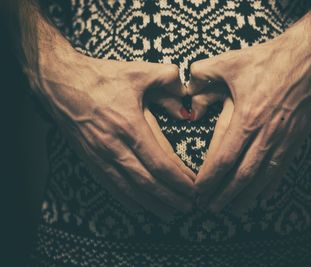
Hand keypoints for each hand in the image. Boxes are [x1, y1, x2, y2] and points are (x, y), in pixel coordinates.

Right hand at [30, 46, 195, 221]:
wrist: (60, 83)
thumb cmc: (101, 77)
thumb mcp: (138, 71)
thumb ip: (167, 78)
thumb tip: (186, 95)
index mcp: (129, 125)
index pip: (160, 163)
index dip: (179, 180)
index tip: (194, 189)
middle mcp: (114, 146)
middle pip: (147, 182)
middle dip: (170, 198)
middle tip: (189, 207)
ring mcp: (99, 155)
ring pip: (129, 189)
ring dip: (151, 204)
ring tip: (170, 213)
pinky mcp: (89, 159)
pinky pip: (110, 185)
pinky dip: (127, 199)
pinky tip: (139, 207)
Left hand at [188, 21, 310, 214]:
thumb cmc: (269, 59)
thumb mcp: (231, 62)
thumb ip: (202, 74)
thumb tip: (185, 87)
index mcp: (247, 118)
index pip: (224, 159)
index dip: (210, 179)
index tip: (198, 191)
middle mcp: (265, 135)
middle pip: (242, 175)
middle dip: (224, 195)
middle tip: (210, 209)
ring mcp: (283, 139)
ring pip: (263, 178)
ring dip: (246, 196)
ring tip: (233, 210)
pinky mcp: (296, 138)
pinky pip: (281, 169)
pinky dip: (269, 186)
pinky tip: (261, 195)